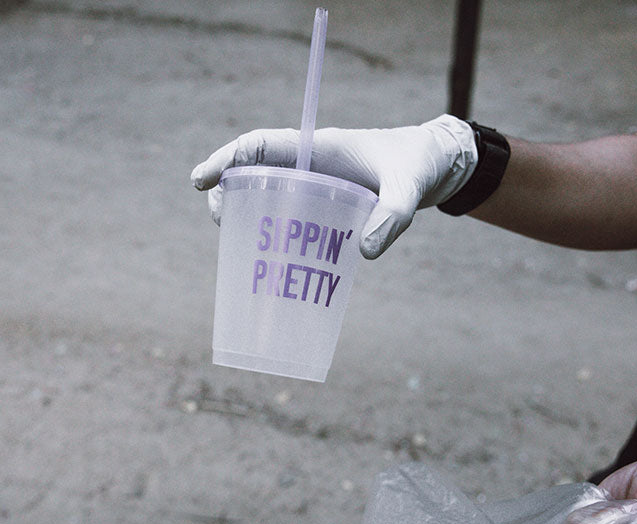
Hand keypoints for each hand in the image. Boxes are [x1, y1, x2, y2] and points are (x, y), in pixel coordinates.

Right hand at [190, 114, 477, 258]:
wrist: (436, 166)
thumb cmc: (419, 166)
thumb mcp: (410, 188)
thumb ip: (394, 215)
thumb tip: (365, 253)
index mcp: (318, 147)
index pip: (259, 145)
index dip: (225, 159)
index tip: (201, 181)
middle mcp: (309, 165)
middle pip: (252, 173)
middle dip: (227, 194)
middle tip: (220, 224)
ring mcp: (315, 186)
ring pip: (266, 198)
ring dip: (246, 218)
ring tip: (237, 251)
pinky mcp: (325, 206)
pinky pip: (288, 217)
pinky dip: (272, 235)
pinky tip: (269, 264)